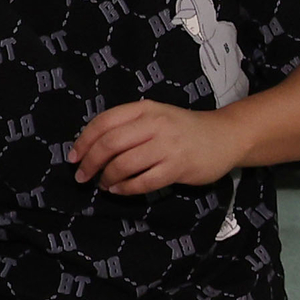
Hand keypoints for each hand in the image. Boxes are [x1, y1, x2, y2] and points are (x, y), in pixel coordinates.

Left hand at [70, 99, 238, 193]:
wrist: (225, 136)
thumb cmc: (184, 129)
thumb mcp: (156, 116)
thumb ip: (129, 126)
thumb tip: (91, 148)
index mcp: (146, 109)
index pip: (104, 122)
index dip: (84, 141)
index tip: (74, 157)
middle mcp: (155, 124)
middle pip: (110, 144)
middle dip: (90, 163)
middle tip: (82, 176)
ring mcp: (168, 146)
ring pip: (124, 164)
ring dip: (107, 177)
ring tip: (103, 184)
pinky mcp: (178, 167)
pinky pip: (143, 182)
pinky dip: (126, 189)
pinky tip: (119, 190)